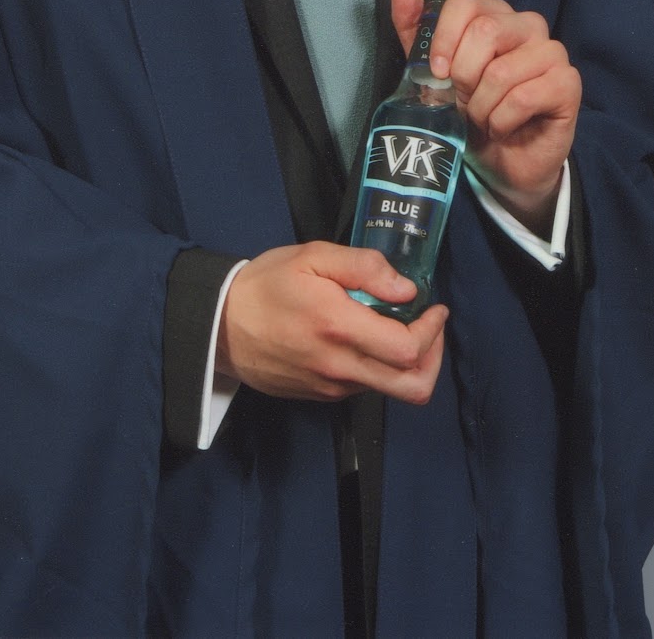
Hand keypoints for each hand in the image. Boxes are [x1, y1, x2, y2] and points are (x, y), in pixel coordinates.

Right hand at [216, 241, 447, 403]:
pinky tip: (365, 338)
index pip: (407, 350)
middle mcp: (339, 366)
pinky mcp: (321, 396)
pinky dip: (378, 366)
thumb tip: (406, 290)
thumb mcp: (311, 257)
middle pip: (411, 387)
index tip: (434, 308)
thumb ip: (363, 267)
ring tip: (397, 327)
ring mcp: (331, 387)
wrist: (219, 326)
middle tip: (429, 327)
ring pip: (389, 389)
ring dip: (406, 362)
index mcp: (339, 328)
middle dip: (433, 357)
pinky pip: (363, 387)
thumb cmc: (266, 285)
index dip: (432, 332)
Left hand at [390, 0, 579, 234]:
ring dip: (480, 106)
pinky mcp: (568, 83)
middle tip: (463, 100)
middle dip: (462, 76)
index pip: (465, 0)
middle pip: (484, 31)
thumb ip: (415, 30)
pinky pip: (523, 97)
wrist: (502, 161)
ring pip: (501, 71)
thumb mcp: (432, 72)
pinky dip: (501, 121)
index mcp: (495, 14)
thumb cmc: (469, 111)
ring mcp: (552, 52)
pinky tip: (502, 128)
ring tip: (482, 118)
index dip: (444, 37)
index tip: (437, 71)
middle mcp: (527, 25)